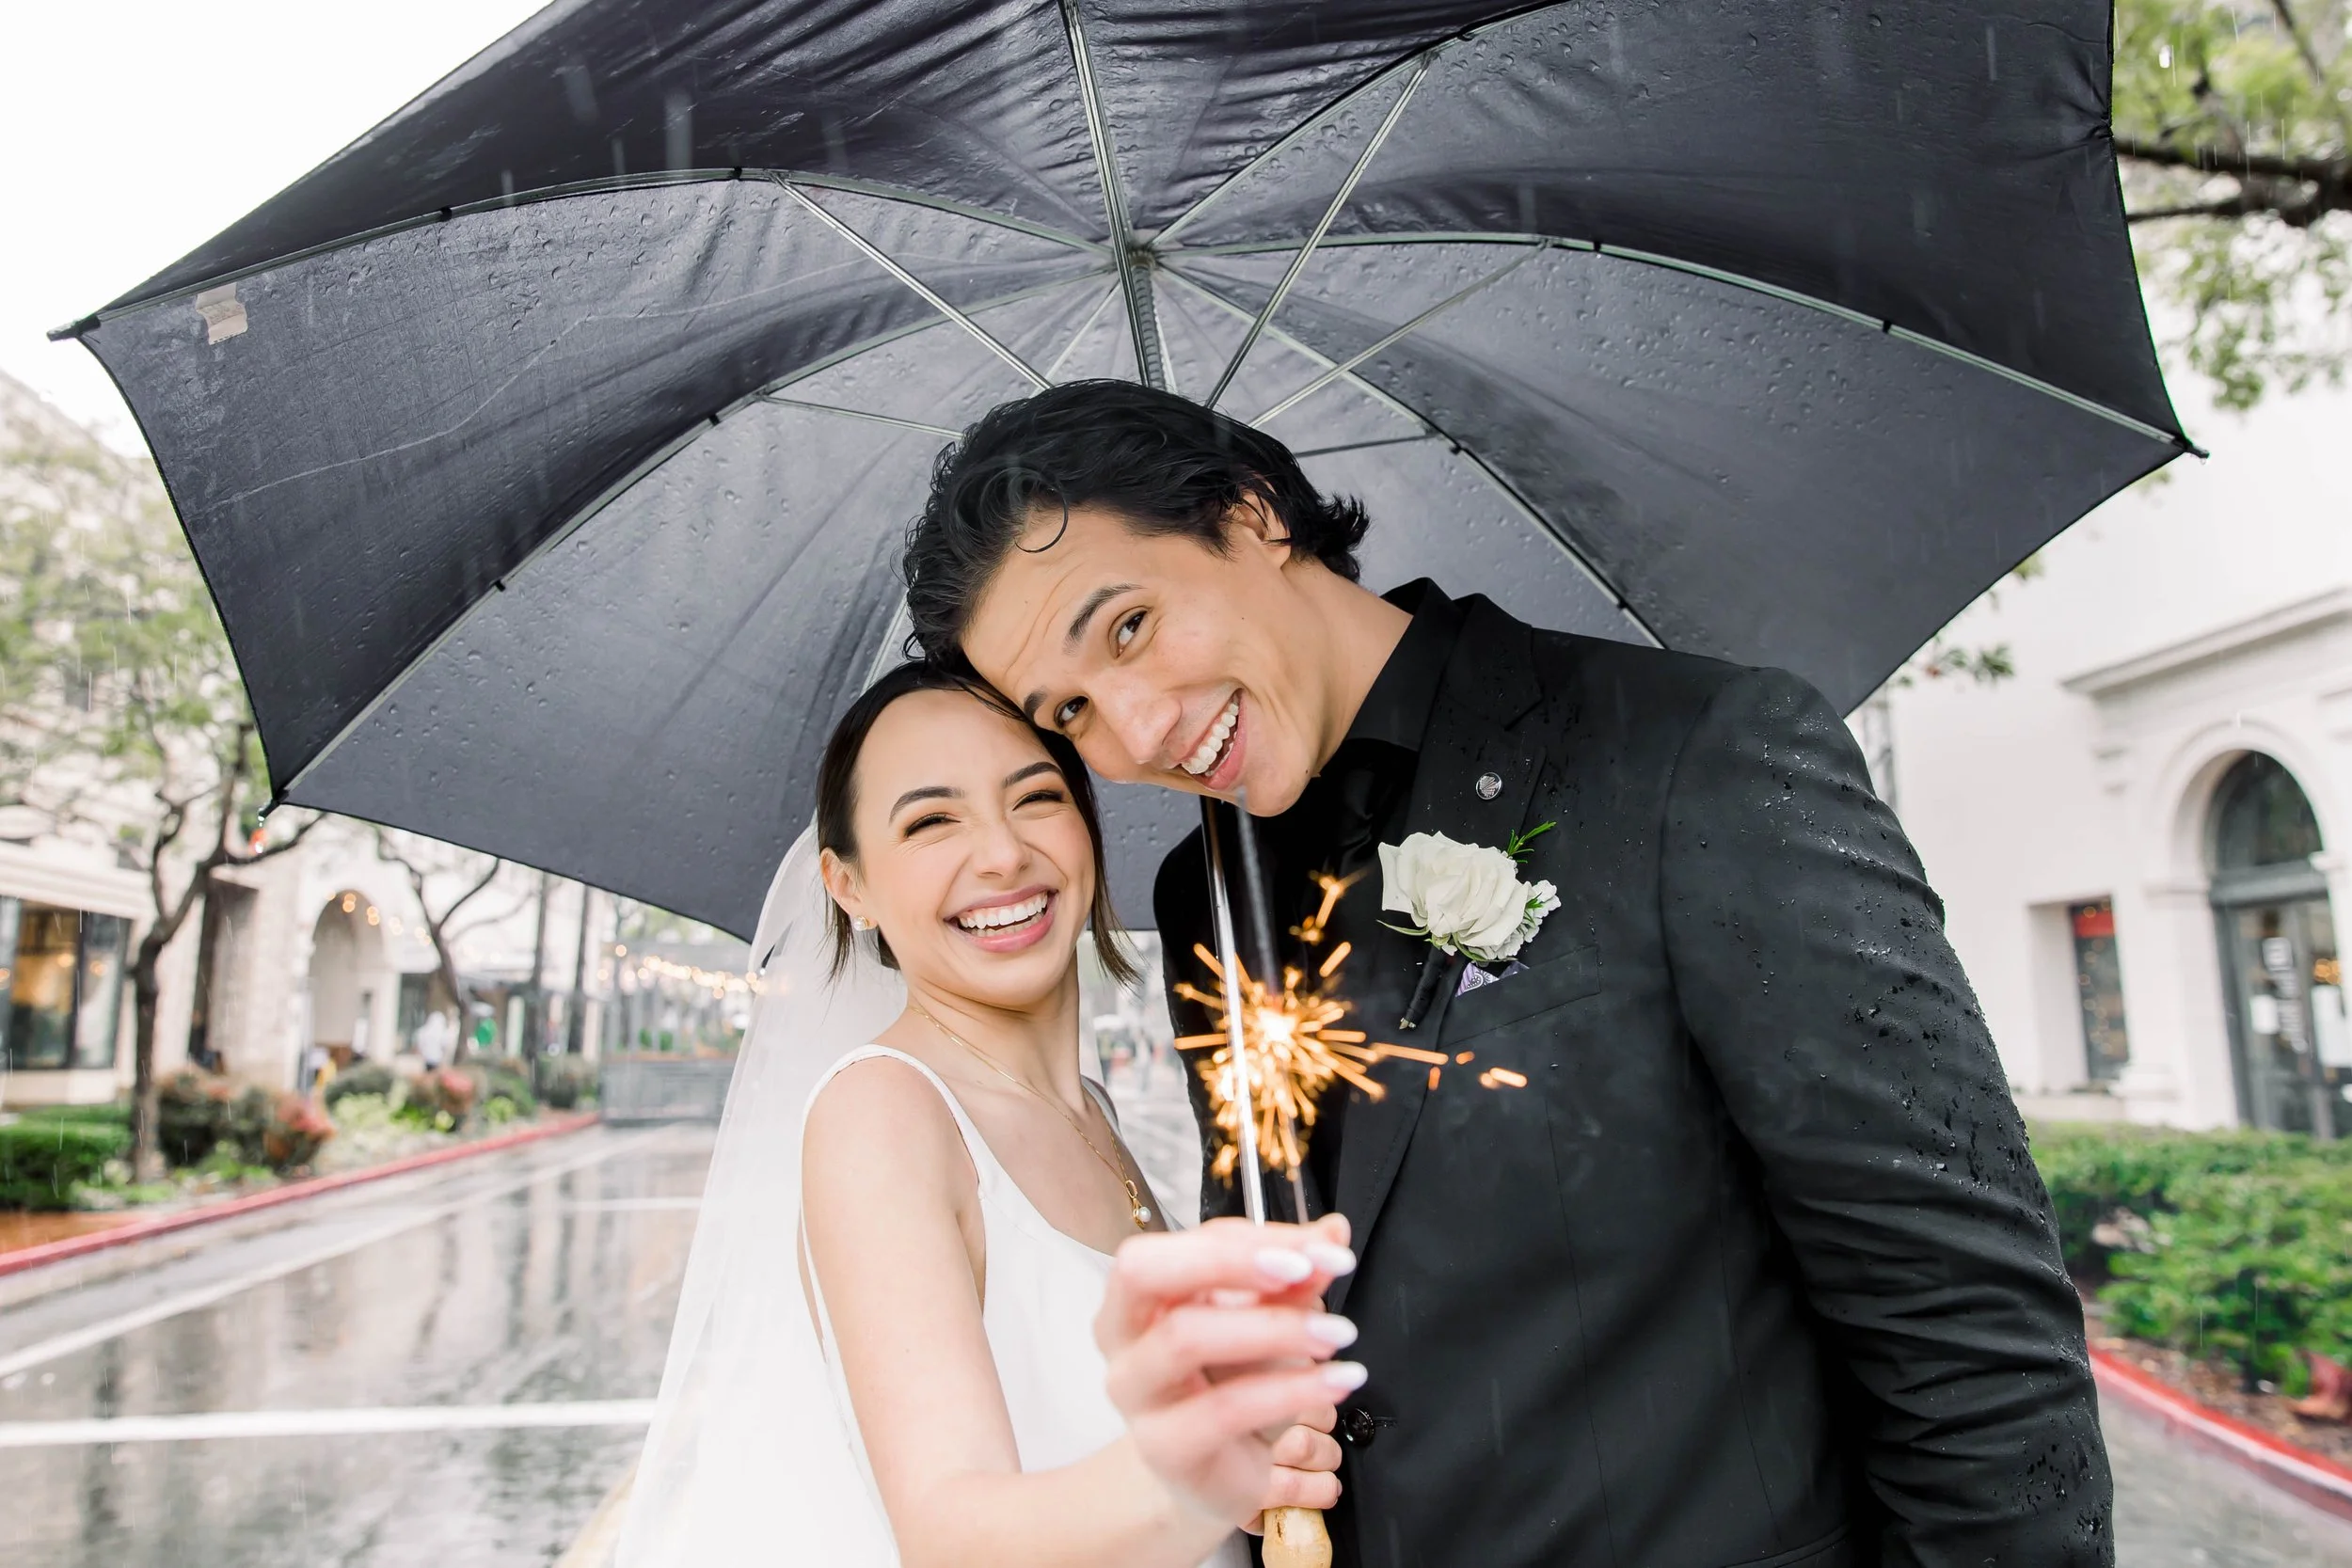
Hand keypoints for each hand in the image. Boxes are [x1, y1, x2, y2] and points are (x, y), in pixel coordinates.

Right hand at [1098, 1213, 1360, 1527]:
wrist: (1220, 1474)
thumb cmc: (1233, 1384)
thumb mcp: (1266, 1321)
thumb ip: (1294, 1277)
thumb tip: (1332, 1232)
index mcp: (1139, 1291)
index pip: (1189, 1242)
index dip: (1257, 1237)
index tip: (1324, 1245)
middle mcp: (1120, 1334)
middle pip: (1146, 1271)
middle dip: (1230, 1261)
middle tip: (1307, 1271)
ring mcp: (1134, 1392)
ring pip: (1185, 1337)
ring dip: (1272, 1327)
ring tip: (1339, 1334)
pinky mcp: (1164, 1445)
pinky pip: (1224, 1407)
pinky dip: (1290, 1389)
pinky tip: (1337, 1381)